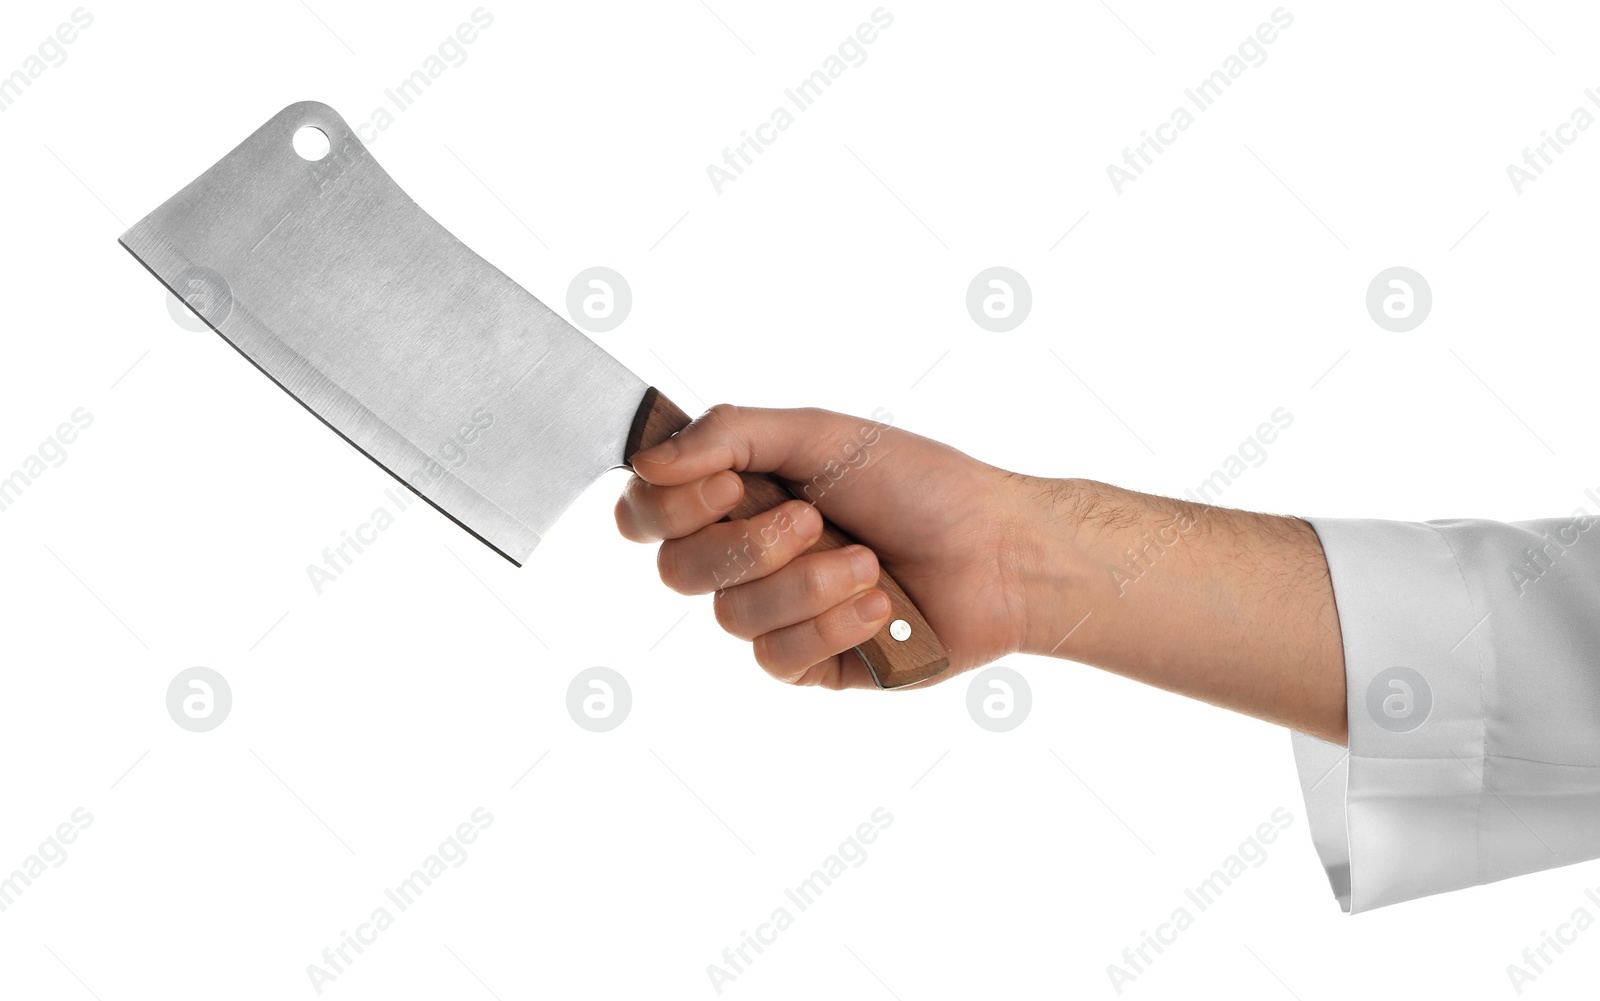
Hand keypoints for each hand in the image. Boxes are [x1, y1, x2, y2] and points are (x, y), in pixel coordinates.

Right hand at [616, 403, 1346, 740]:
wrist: (1000, 553)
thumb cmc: (922, 486)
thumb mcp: (824, 436)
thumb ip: (732, 433)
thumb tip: (646, 457)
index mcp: (741, 495)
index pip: (649, 511)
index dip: (669, 505)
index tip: (730, 482)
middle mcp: (748, 555)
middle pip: (677, 569)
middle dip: (747, 545)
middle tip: (813, 519)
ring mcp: (778, 613)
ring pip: (731, 616)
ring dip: (807, 584)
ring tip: (870, 564)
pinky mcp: (812, 663)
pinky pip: (777, 659)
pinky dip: (832, 626)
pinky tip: (881, 609)